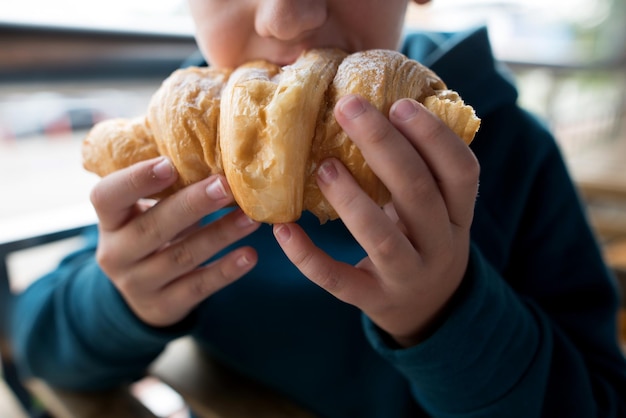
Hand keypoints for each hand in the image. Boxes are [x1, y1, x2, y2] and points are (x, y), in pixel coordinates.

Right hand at [90, 157, 260, 326]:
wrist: (142, 294)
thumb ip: (165, 186)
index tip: (168, 163)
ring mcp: (137, 284)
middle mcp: (116, 253)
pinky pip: (198, 287)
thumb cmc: (151, 233)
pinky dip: (225, 271)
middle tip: (226, 186)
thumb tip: (211, 140)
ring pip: (181, 257)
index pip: (107, 196)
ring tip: (251, 218)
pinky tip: (250, 255)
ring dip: (220, 235)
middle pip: (153, 228)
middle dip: (192, 205)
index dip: (135, 180)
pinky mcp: (164, 306)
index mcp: (109, 220)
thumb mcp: (144, 211)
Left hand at [273, 95, 479, 346]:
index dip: (434, 136)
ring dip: (350, 199)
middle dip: (383, 146)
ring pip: (381, 239)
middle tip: (347, 107)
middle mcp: (440, 246)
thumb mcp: (437, 209)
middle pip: (418, 194)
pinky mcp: (373, 299)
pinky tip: (284, 229)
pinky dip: (308, 256)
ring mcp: (407, 277)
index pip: (461, 171)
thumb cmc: (423, 240)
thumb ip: (419, 171)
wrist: (429, 310)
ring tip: (322, 166)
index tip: (399, 103)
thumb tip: (376, 108)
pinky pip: (337, 280)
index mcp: (459, 215)